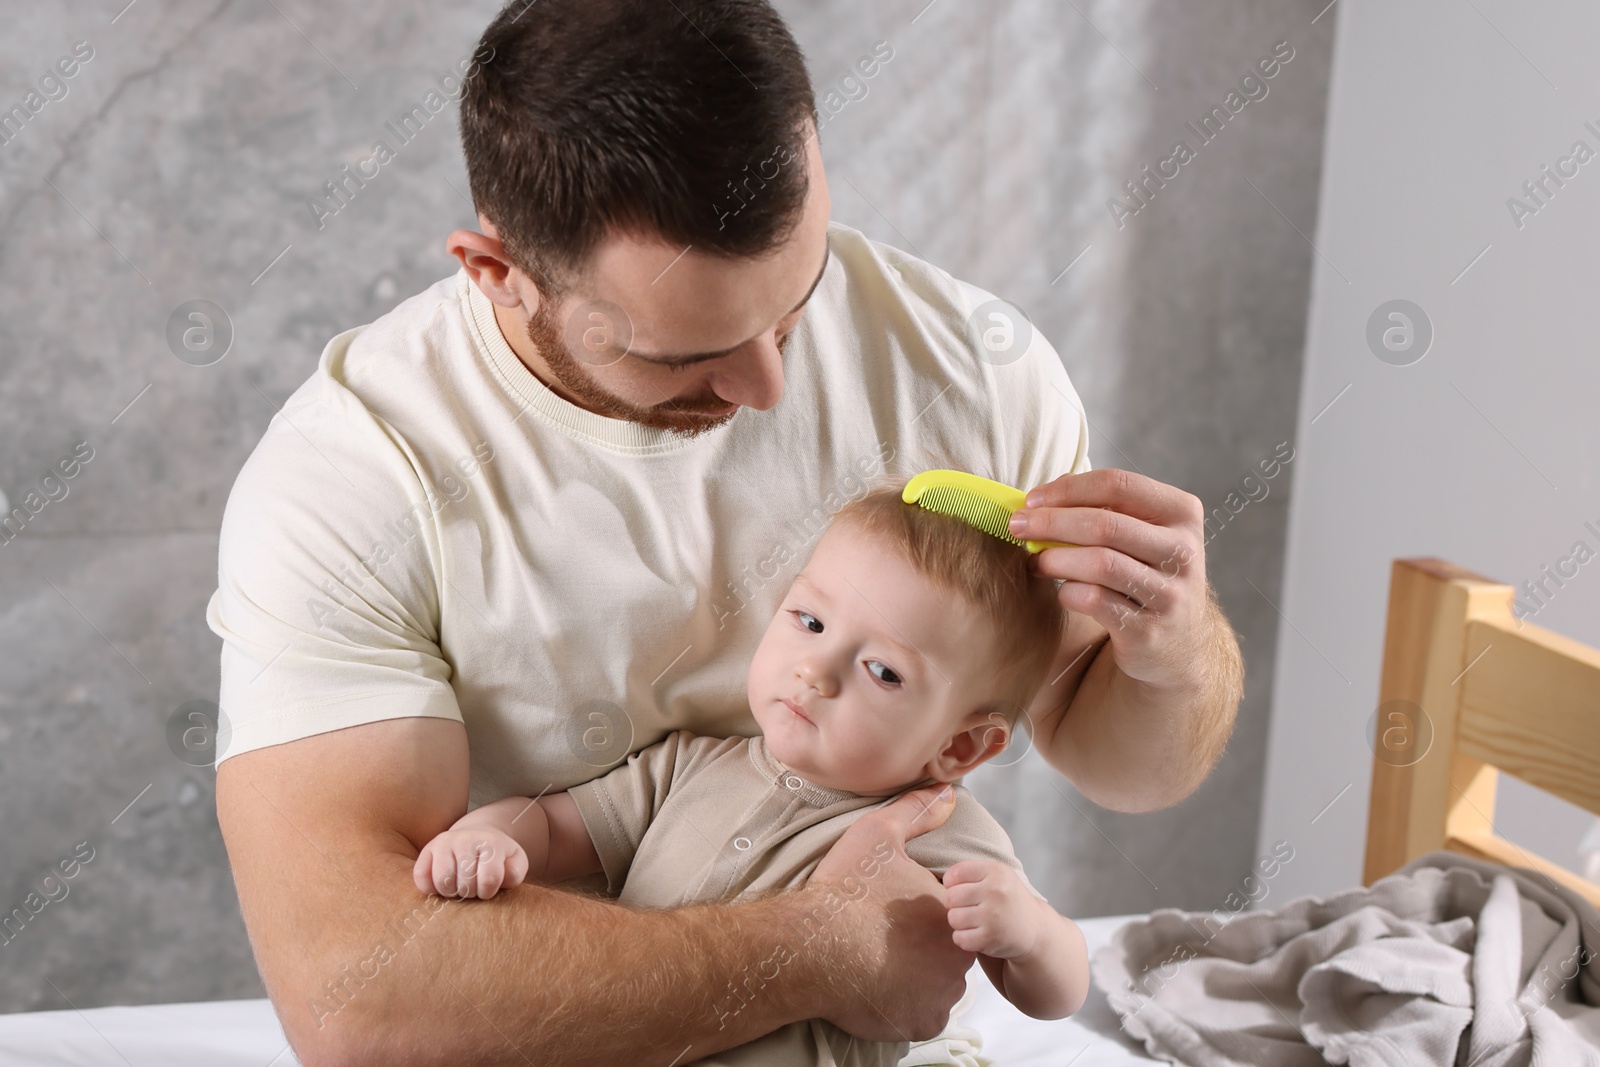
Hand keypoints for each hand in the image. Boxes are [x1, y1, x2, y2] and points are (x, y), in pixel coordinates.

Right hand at [412, 826, 527, 899]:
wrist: (478, 836)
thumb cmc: (498, 856)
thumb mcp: (515, 862)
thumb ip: (514, 874)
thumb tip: (499, 880)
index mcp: (491, 842)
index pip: (489, 879)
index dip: (489, 892)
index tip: (488, 888)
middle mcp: (466, 839)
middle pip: (465, 884)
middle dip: (471, 893)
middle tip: (473, 887)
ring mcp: (444, 842)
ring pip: (442, 882)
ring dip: (452, 893)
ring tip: (459, 886)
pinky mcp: (427, 850)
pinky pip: (421, 877)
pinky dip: (430, 888)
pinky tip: (443, 884)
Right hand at [811, 784, 975, 1041]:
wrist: (811, 946)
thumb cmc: (844, 890)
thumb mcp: (878, 835)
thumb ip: (916, 812)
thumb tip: (946, 793)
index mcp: (950, 911)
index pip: (948, 914)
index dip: (919, 914)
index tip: (890, 914)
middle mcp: (957, 955)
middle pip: (945, 951)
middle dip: (921, 948)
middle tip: (882, 939)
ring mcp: (942, 993)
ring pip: (936, 985)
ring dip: (915, 978)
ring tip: (877, 964)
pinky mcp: (922, 1022)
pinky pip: (921, 1015)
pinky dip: (904, 1007)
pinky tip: (877, 989)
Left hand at [942, 860, 1041, 958]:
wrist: (1035, 929)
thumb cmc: (1007, 900)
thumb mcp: (997, 876)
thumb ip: (970, 872)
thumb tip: (942, 881)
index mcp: (996, 871)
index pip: (954, 874)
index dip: (952, 884)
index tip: (963, 890)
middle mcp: (995, 891)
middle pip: (950, 897)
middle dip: (955, 905)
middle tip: (969, 908)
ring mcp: (993, 916)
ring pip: (953, 918)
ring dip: (959, 923)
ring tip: (974, 921)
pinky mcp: (990, 938)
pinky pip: (959, 938)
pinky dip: (964, 939)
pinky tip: (976, 934)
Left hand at [1010, 468, 1209, 690]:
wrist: (1177, 643)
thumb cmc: (1146, 574)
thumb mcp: (1140, 535)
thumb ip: (1101, 508)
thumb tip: (1044, 495)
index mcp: (1181, 513)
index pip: (1119, 484)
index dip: (1068, 489)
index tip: (1032, 499)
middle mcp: (1183, 551)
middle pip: (1105, 524)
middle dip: (1050, 522)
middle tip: (1017, 526)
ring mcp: (1170, 593)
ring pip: (1100, 563)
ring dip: (1055, 558)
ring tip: (1035, 561)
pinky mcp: (1149, 630)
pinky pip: (1095, 601)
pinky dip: (1068, 592)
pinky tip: (1062, 592)